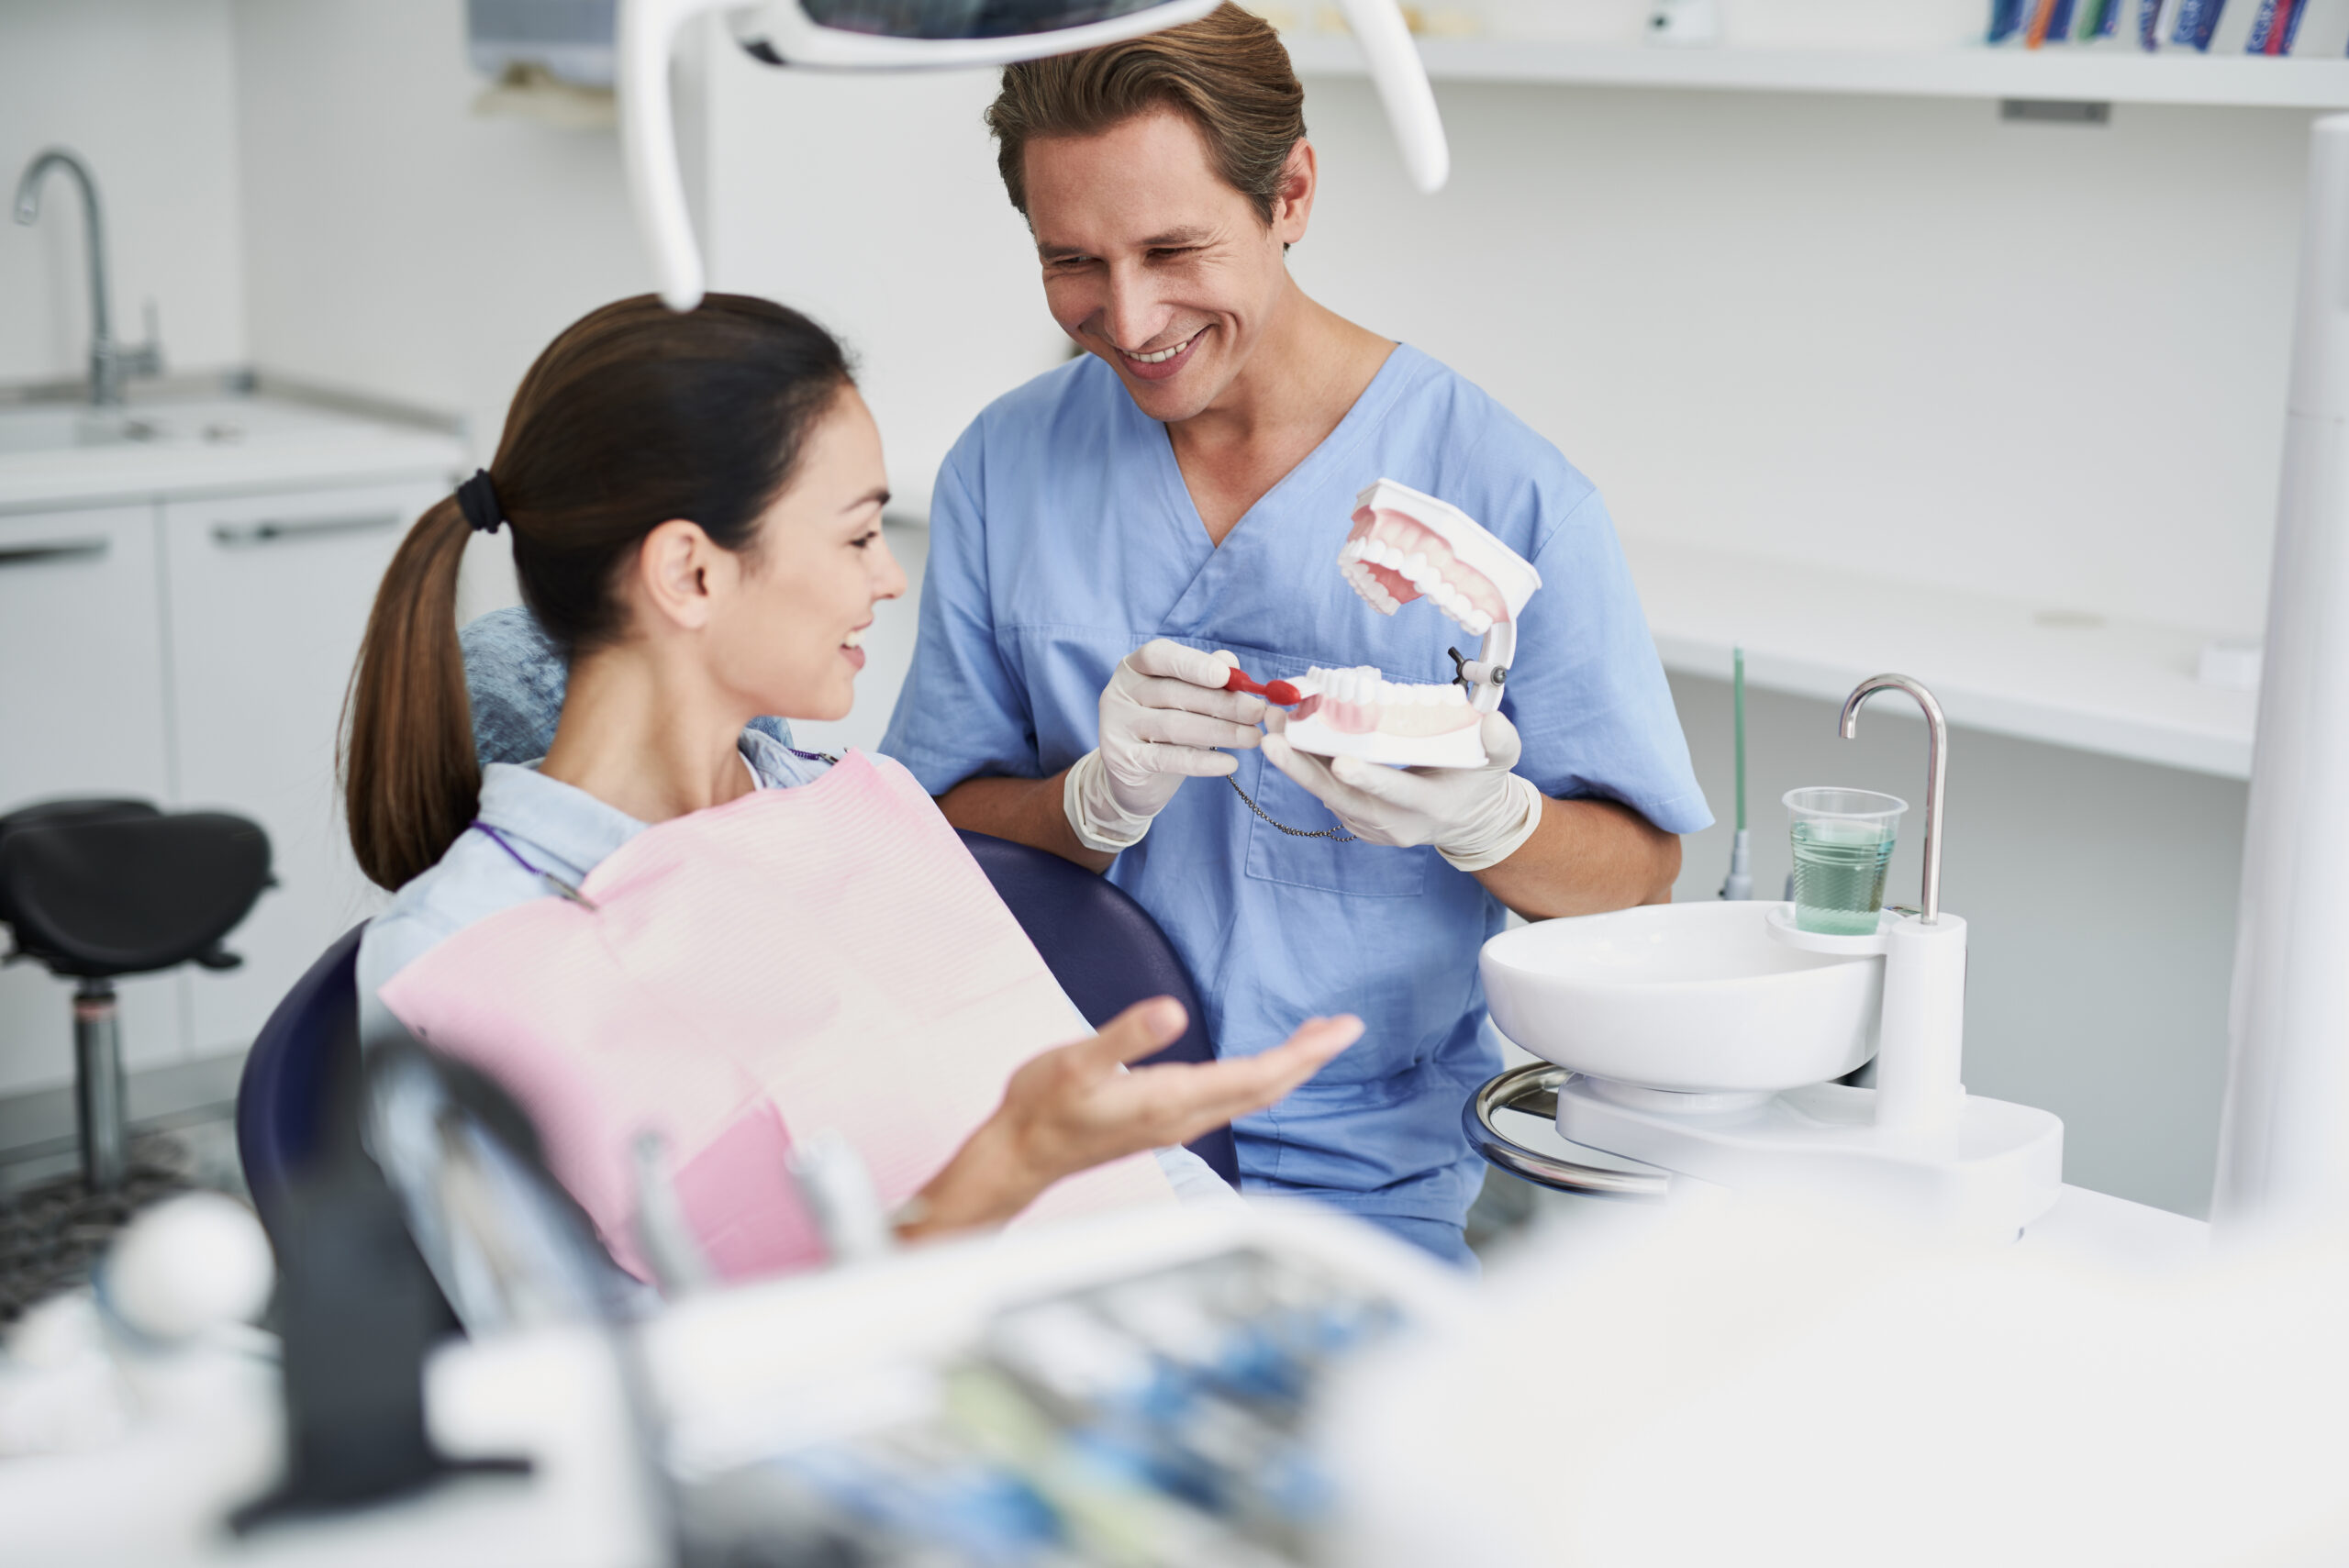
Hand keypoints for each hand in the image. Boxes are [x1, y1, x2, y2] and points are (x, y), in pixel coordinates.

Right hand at [905, 998, 1360, 1237]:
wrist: (1020, 1155)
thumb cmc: (1042, 1107)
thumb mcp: (1076, 1062)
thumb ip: (1125, 1037)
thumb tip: (1171, 1011)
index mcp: (1173, 1099)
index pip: (1258, 1076)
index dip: (1305, 1052)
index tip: (1343, 1029)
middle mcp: (1185, 1117)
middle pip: (1266, 1089)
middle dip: (1309, 1058)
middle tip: (1346, 1027)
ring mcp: (1177, 1124)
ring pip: (1251, 1096)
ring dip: (1288, 1068)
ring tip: (1314, 1038)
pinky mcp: (1165, 1123)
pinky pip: (1231, 1100)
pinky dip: (1259, 1077)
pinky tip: (1259, 1064)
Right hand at [1065, 640, 1267, 851]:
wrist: (1131, 777)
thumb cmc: (1164, 728)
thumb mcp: (1183, 698)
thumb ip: (1205, 677)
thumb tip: (1230, 662)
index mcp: (1134, 668)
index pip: (1159, 656)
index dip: (1193, 664)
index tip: (1226, 676)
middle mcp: (1119, 692)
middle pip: (1174, 693)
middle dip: (1222, 702)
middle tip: (1258, 712)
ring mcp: (1117, 726)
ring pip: (1175, 725)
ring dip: (1221, 731)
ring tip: (1253, 738)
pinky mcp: (1123, 759)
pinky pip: (1170, 758)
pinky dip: (1203, 762)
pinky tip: (1230, 763)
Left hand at [1260, 708, 1545, 871]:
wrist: (1465, 820)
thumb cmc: (1478, 783)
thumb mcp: (1500, 763)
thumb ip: (1501, 743)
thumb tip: (1492, 723)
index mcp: (1428, 808)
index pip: (1395, 793)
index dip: (1369, 778)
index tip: (1341, 761)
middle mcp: (1393, 823)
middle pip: (1342, 797)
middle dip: (1304, 769)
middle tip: (1272, 739)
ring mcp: (1370, 826)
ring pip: (1326, 793)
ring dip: (1295, 761)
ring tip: (1270, 725)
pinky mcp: (1355, 821)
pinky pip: (1326, 792)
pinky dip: (1305, 764)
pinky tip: (1287, 735)